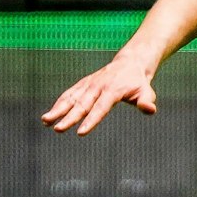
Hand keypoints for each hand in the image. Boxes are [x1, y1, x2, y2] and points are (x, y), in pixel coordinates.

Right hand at [41, 57, 157, 134]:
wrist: (129, 63)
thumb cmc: (138, 83)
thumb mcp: (146, 91)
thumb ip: (146, 101)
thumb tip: (150, 110)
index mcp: (112, 90)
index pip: (100, 108)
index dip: (91, 121)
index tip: (80, 132)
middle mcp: (97, 87)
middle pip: (82, 104)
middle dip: (69, 117)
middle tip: (58, 129)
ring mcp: (88, 84)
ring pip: (71, 97)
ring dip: (57, 109)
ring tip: (45, 121)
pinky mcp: (83, 84)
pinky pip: (69, 94)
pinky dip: (58, 104)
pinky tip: (49, 116)